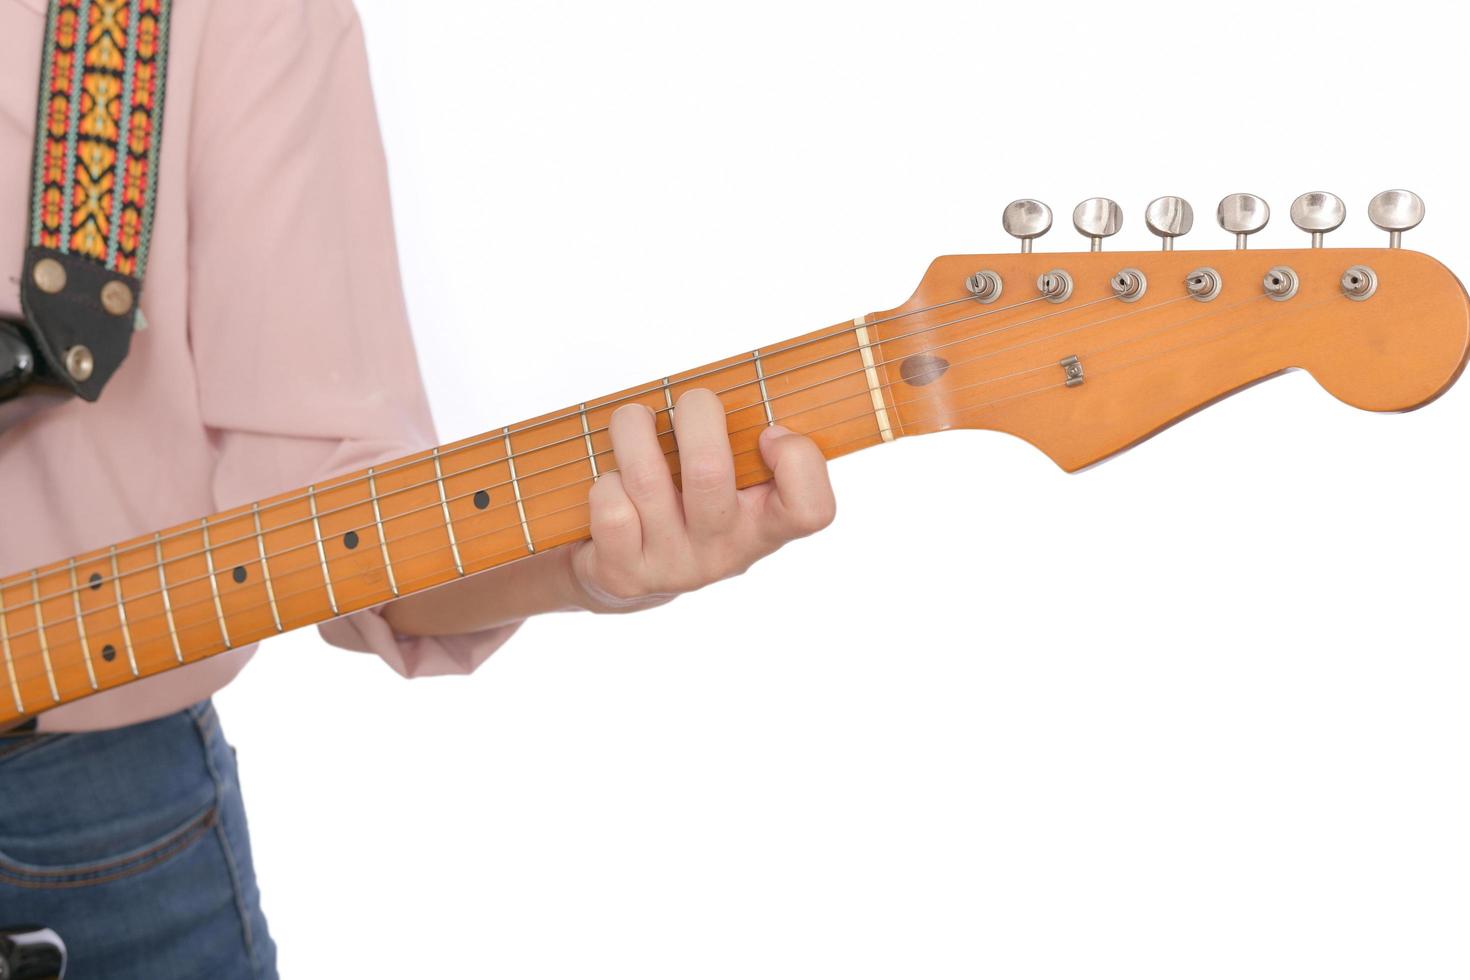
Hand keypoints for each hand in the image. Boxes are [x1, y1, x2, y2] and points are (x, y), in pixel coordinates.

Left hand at [568, 387, 835, 612]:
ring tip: (634, 419)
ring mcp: (675, 567)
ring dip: (632, 429)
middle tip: (691, 401)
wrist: (632, 576)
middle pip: (709, 471)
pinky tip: (615, 481)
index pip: (811, 510)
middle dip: (694, 413)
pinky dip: (607, 480)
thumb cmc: (690, 504)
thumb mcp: (735, 484)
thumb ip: (749, 443)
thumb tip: (747, 385)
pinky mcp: (626, 574)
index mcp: (765, 528)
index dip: (798, 460)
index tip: (768, 434)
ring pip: (646, 479)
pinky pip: (611, 508)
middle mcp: (725, 553)